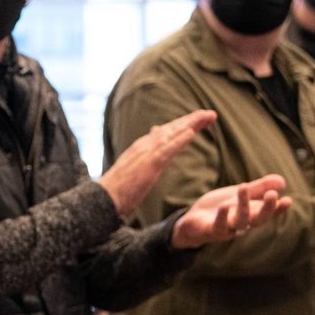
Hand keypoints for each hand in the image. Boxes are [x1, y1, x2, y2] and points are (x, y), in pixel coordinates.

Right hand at [99, 111, 217, 217]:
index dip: (184, 125)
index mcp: (142, 148)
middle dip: (192, 120)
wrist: (103, 200)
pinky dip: (179, 139)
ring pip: (173, 134)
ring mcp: (146, 154)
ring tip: (207, 117)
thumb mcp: (133, 170)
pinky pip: (167, 150)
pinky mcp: (148, 164)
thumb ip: (144, 156)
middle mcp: (144, 146)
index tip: (200, 120)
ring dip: (191, 124)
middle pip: (172, 129)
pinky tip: (191, 132)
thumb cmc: (118, 189)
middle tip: (211, 114)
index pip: (166, 132)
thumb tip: (152, 140)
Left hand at [171, 175, 290, 248]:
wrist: (193, 221)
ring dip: (243, 206)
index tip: (288, 200)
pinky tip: (225, 206)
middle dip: (266, 208)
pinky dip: (222, 217)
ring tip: (243, 186)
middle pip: (258, 219)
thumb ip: (259, 188)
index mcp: (250, 214)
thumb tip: (283, 181)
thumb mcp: (239, 194)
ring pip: (239, 221)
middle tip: (273, 195)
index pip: (268, 213)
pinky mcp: (211, 231)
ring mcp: (227, 229)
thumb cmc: (219, 208)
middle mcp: (242, 224)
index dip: (278, 209)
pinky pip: (218, 227)